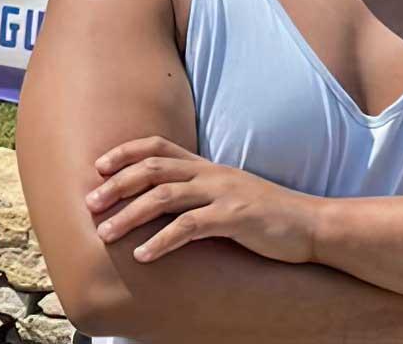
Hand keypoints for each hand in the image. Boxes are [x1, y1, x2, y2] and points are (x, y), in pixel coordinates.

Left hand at [85, 136, 316, 264]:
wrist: (311, 225)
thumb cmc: (266, 215)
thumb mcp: (228, 194)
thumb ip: (198, 193)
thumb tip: (160, 203)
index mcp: (206, 166)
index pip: (158, 147)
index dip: (125, 152)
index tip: (98, 166)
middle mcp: (210, 173)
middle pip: (153, 168)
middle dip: (117, 184)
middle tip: (90, 203)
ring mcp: (223, 194)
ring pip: (164, 196)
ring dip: (130, 215)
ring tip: (105, 234)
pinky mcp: (235, 218)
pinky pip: (190, 227)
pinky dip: (162, 241)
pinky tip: (143, 256)